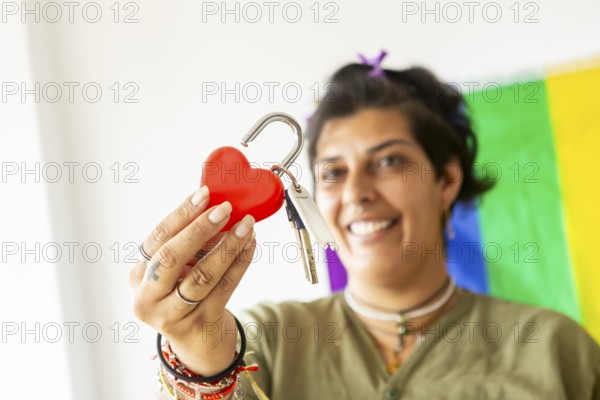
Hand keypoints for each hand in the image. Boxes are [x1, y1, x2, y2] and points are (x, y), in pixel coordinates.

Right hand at [129, 186, 256, 374]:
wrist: (197, 342)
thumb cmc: (185, 295)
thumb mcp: (176, 271)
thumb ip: (188, 244)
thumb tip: (216, 206)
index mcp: (138, 276)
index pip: (157, 239)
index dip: (181, 214)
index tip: (204, 194)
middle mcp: (148, 298)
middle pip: (171, 257)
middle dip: (200, 229)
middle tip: (225, 208)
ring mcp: (172, 315)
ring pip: (202, 275)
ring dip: (227, 246)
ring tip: (246, 225)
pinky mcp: (200, 325)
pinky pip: (224, 289)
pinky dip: (240, 264)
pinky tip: (250, 246)